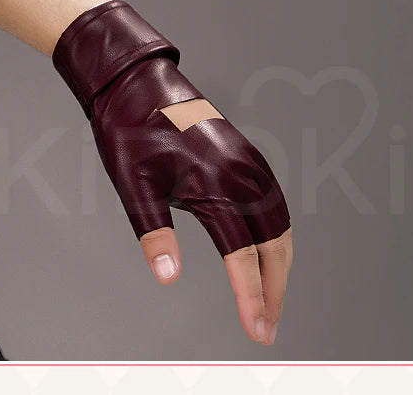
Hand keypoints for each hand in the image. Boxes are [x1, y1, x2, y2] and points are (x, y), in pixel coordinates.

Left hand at [140, 100, 292, 345]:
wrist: (139, 83)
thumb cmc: (131, 130)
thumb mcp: (133, 186)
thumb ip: (154, 233)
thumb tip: (167, 276)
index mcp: (216, 186)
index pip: (242, 258)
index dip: (251, 298)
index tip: (257, 329)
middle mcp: (243, 175)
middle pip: (274, 246)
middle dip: (274, 291)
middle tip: (267, 326)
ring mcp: (251, 164)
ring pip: (281, 226)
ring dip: (280, 266)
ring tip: (271, 298)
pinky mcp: (249, 156)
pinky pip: (276, 204)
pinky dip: (278, 236)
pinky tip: (269, 251)